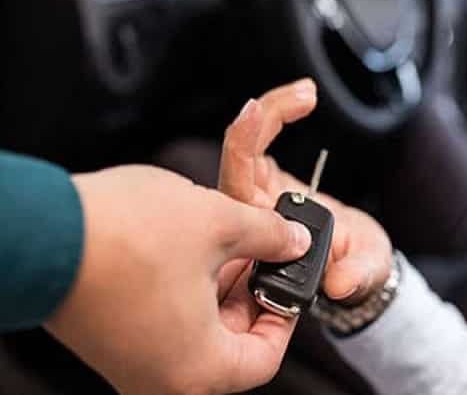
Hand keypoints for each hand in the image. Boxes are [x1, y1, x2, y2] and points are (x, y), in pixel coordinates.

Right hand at [44, 165, 311, 394]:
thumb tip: (293, 241)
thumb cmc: (122, 235)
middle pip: (231, 347)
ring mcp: (130, 363)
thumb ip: (269, 236)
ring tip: (225, 244)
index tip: (287, 283)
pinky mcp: (109, 342)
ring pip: (197, 335)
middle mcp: (162, 379)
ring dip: (217, 290)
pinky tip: (189, 253)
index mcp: (197, 369)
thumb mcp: (218, 222)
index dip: (285, 315)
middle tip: (258, 257)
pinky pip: (165, 328)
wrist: (39, 230)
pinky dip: (186, 295)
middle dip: (249, 295)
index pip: (264, 358)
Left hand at [219, 79, 392, 305]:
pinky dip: (279, 114)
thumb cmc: (353, 272)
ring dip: (273, 111)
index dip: (245, 151)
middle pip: (237, 161)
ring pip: (246, 146)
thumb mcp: (363, 275)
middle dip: (262, 121)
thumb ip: (354, 278)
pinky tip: (305, 96)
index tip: (258, 117)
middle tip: (303, 95)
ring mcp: (256, 197)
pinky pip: (260, 141)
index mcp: (259, 244)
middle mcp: (250, 218)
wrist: (353, 265)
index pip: (238, 195)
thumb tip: (340, 283)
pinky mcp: (266, 180)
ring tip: (307, 91)